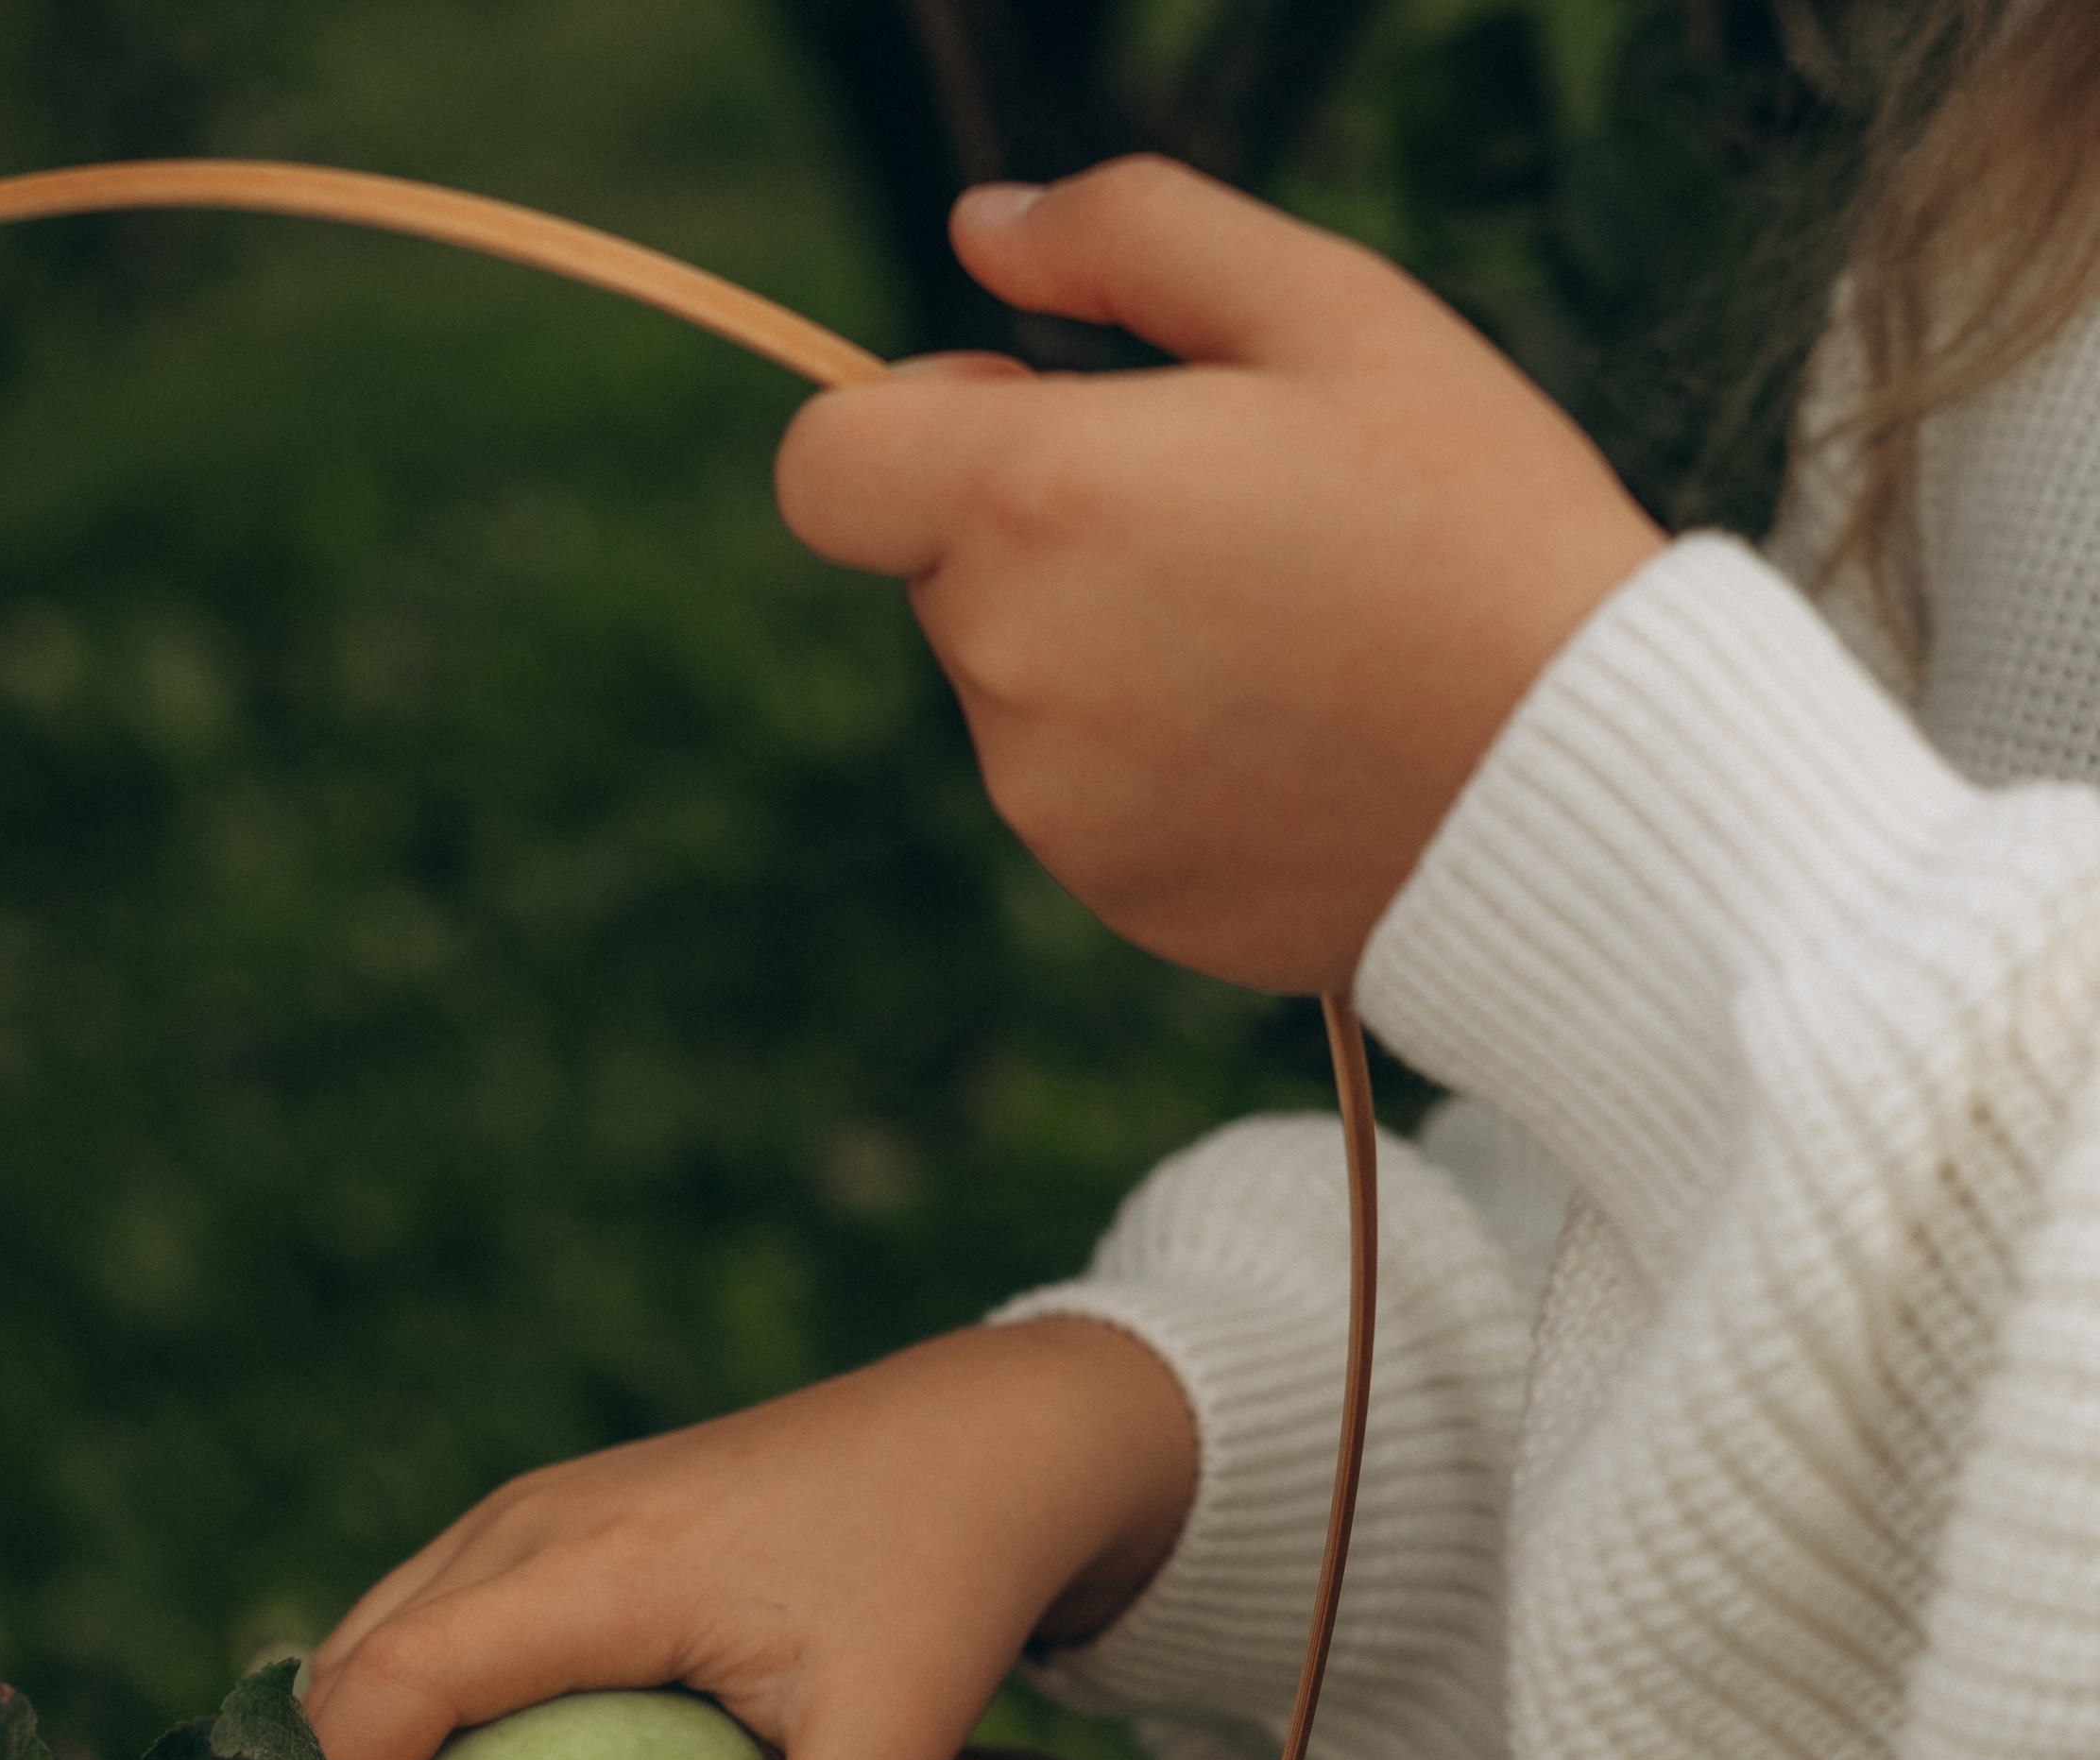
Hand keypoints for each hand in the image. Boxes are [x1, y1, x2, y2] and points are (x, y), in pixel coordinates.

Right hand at [303, 1317, 1196, 1759]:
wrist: (989, 1435)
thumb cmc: (943, 1579)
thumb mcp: (901, 1735)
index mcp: (589, 1572)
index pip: (391, 1688)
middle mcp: (530, 1525)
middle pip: (347, 1664)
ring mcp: (535, 1512)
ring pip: (374, 1635)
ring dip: (335, 1756)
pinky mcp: (560, 1523)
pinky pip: (431, 1622)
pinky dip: (396, 1716)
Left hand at [775, 159, 1661, 994]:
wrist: (1570, 781)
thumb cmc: (1471, 524)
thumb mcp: (1330, 310)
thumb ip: (1131, 235)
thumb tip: (984, 230)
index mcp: (1035, 500)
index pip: (825, 468)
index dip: (907, 425)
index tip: (1029, 418)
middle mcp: (1012, 664)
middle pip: (940, 571)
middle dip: (1040, 532)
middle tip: (1230, 526)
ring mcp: (1052, 800)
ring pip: (1013, 688)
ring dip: (1100, 649)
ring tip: (1281, 638)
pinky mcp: (1109, 891)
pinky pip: (1080, 797)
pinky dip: (1150, 760)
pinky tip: (1287, 735)